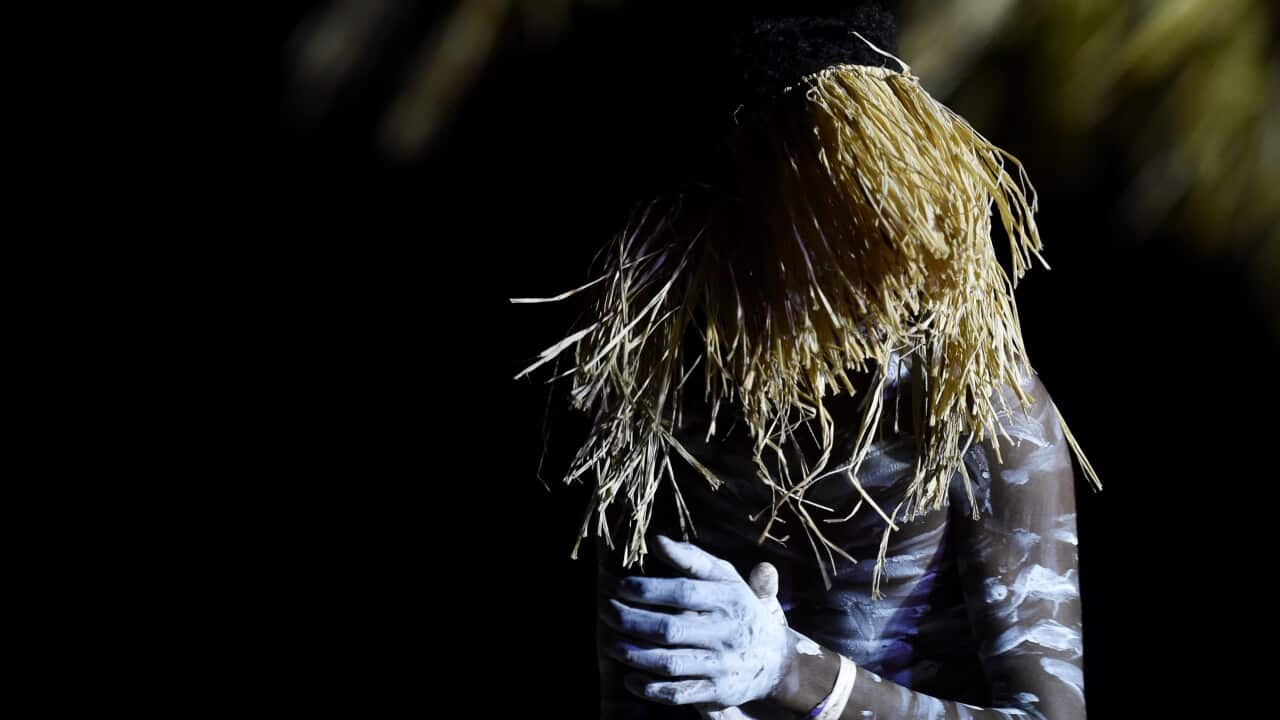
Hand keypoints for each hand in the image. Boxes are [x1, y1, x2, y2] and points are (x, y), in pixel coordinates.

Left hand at [600, 535, 792, 708]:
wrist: (775, 658)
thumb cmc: (739, 608)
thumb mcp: (726, 577)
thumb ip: (693, 558)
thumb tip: (658, 540)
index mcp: (728, 598)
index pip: (682, 592)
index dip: (647, 590)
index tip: (620, 587)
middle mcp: (726, 631)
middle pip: (670, 629)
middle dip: (631, 621)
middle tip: (606, 612)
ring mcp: (721, 664)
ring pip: (670, 662)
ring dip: (634, 654)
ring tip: (611, 643)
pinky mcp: (716, 691)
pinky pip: (678, 693)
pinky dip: (650, 688)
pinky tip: (630, 677)